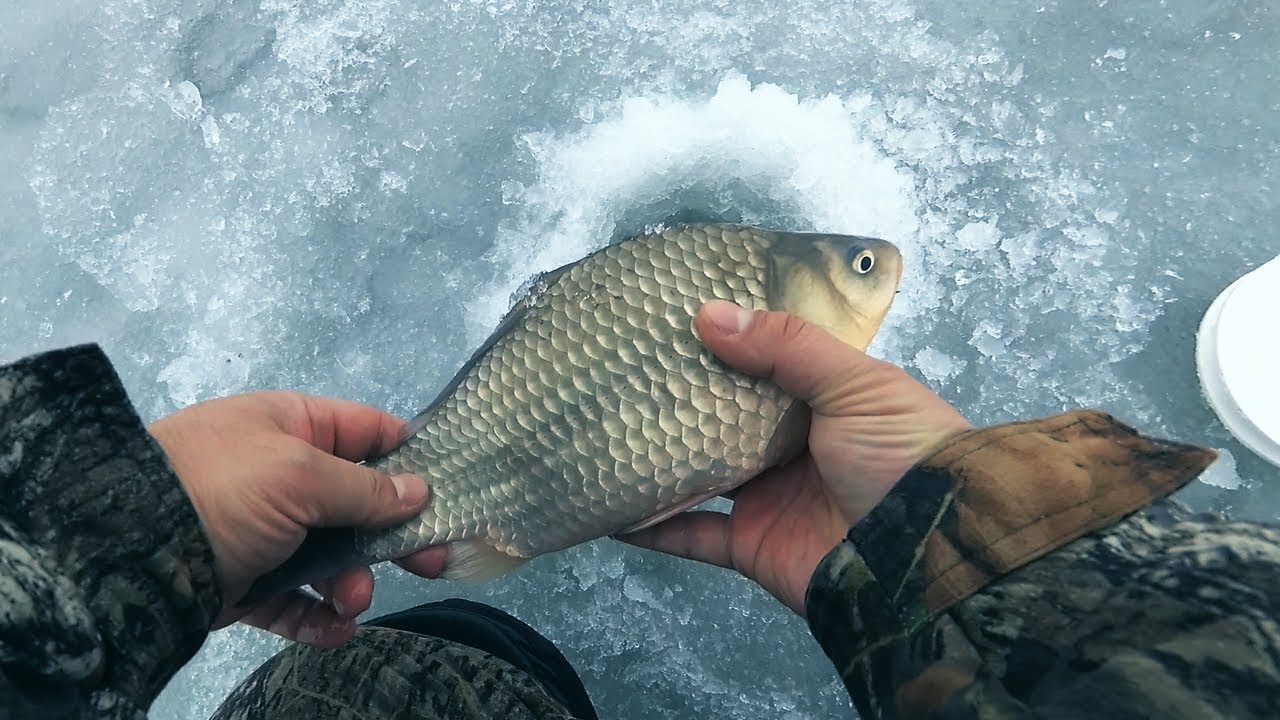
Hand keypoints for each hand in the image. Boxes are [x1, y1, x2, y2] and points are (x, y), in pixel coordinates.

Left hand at [149, 391, 448, 646]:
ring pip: (331, 556)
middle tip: (433, 560)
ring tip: (353, 601)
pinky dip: (319, 616)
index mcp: (292, 426)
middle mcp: (281, 474)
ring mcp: (263, 530)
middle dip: (394, 533)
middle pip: (357, 502)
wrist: (124, 556)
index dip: (411, 457)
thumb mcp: (298, 474)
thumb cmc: (218, 491)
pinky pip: (296, 600)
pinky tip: (337, 630)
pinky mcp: (245, 581)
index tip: (450, 489)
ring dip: (353, 581)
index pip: (368, 432)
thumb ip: (364, 486)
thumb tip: (419, 489)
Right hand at [623, 301, 971, 614]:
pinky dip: (652, 525)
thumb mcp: (854, 383)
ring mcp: (768, 497)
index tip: (671, 319)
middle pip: (723, 418)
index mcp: (823, 400)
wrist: (925, 556)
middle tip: (621, 370)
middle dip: (679, 399)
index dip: (724, 343)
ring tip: (605, 430)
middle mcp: (792, 446)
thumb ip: (786, 347)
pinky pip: (691, 535)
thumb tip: (707, 314)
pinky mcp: (751, 545)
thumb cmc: (901, 454)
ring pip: (698, 473)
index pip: (764, 364)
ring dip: (658, 458)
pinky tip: (611, 505)